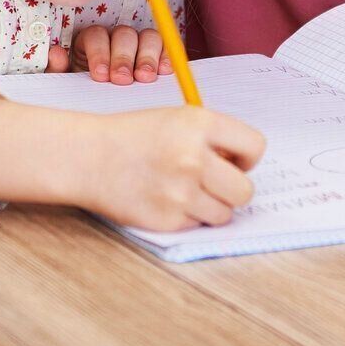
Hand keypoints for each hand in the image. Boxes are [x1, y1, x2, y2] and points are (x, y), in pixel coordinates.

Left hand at [46, 25, 165, 83]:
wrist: (97, 104)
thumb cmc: (81, 91)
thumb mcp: (65, 83)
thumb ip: (58, 70)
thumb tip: (56, 54)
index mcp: (91, 42)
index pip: (96, 36)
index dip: (99, 53)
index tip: (100, 75)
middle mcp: (116, 38)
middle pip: (124, 34)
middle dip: (124, 57)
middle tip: (123, 79)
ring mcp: (139, 45)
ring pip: (148, 37)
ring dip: (148, 56)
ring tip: (145, 78)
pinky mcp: (157, 55)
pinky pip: (167, 47)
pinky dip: (167, 57)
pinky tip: (165, 72)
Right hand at [73, 107, 266, 230]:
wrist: (89, 157)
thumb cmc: (135, 136)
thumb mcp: (177, 120)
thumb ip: (213, 139)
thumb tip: (242, 166)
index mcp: (200, 124)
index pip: (255, 147)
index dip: (247, 158)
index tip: (234, 161)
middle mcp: (194, 157)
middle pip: (245, 190)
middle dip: (233, 189)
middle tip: (214, 183)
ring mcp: (181, 192)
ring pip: (224, 213)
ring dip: (211, 206)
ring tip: (186, 191)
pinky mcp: (167, 220)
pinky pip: (197, 225)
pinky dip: (187, 217)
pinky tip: (166, 200)